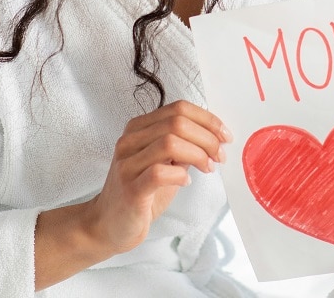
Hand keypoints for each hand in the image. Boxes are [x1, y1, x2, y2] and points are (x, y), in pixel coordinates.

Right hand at [34, 100, 229, 288]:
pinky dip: (180, 175)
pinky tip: (186, 181)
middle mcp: (129, 141)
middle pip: (176, 123)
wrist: (109, 224)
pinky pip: (159, 172)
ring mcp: (127, 164)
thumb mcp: (165, 162)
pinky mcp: (130, 189)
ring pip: (169, 143)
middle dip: (207, 137)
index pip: (178, 109)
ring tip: (208, 167)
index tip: (224, 135)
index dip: (207, 119)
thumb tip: (215, 136)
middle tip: (220, 155)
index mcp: (138, 128)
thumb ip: (183, 146)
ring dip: (198, 154)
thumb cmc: (141, 192)